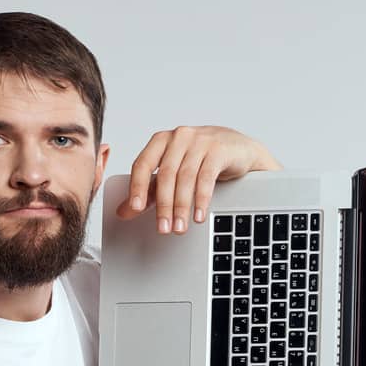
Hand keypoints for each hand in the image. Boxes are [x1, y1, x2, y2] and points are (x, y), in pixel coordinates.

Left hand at [114, 126, 281, 233]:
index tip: (136, 209)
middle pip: (166, 174)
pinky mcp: (218, 150)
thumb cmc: (203, 160)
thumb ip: (151, 190)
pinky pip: (206, 178)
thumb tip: (125, 211)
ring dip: (181, 206)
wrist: (240, 150)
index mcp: (161, 141)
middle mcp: (179, 137)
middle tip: (163, 228)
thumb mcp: (175, 172)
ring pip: (185, 178)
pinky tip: (198, 215)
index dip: (137, 187)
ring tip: (180, 227)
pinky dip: (201, 199)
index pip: (143, 163)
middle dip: (163, 205)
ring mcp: (200, 141)